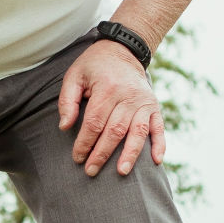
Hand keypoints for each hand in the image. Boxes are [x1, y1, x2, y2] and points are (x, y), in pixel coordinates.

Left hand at [58, 40, 164, 177]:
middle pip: (114, 131)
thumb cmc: (94, 66)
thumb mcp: (74, 76)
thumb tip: (64, 127)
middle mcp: (128, 96)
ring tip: (122, 172)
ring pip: (137, 132)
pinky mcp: (154, 106)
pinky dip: (159, 145)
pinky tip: (156, 161)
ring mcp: (143, 102)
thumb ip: (67, 101)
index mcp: (106, 88)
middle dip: (102, 154)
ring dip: (130, 154)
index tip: (77, 158)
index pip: (95, 123)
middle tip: (91, 171)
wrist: (123, 50)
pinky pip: (159, 127)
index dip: (85, 143)